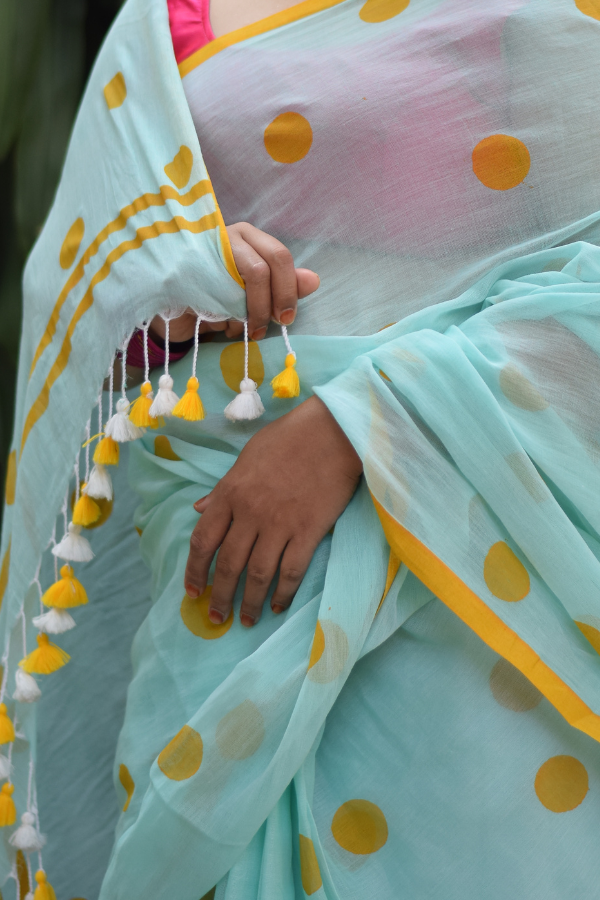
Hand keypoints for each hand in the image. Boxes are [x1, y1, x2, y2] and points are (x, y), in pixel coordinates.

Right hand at [150, 222, 319, 342]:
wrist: (176, 310)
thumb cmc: (220, 297)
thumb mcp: (258, 293)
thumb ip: (285, 286)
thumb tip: (314, 281)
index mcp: (248, 237)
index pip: (279, 256)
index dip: (288, 289)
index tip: (286, 317)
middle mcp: (226, 237)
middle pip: (262, 268)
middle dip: (270, 303)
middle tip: (268, 326)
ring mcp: (203, 253)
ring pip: (238, 287)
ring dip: (246, 315)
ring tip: (241, 330)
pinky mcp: (186, 274)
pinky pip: (215, 299)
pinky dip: (224, 320)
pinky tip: (222, 326)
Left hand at [184, 396, 362, 625]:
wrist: (333, 432)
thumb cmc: (289, 438)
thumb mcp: (246, 457)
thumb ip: (222, 489)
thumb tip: (199, 510)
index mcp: (230, 493)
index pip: (203, 541)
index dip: (195, 571)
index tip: (193, 592)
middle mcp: (250, 512)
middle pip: (229, 564)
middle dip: (221, 596)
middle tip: (218, 618)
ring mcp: (280, 523)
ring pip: (258, 574)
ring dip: (250, 602)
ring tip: (247, 620)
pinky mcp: (309, 530)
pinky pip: (292, 570)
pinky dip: (284, 592)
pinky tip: (278, 606)